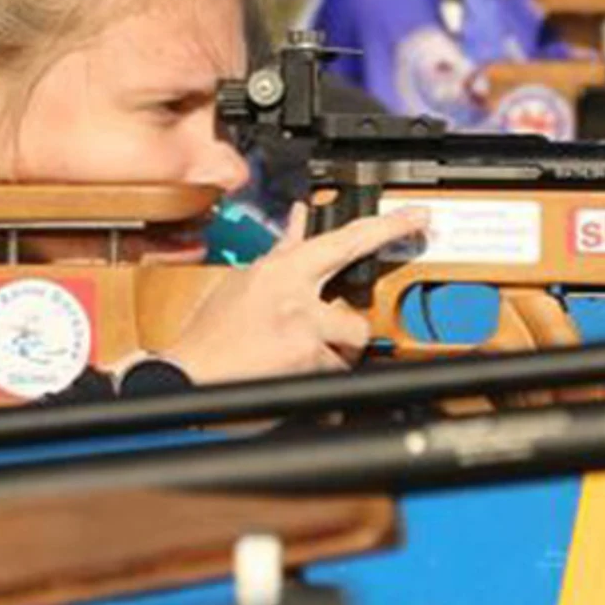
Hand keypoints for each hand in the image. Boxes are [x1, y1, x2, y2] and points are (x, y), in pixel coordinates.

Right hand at [162, 203, 430, 383]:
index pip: (343, 241)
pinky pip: (331, 379)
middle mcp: (298, 298)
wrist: (189, 375)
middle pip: (356, 320)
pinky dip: (315, 385)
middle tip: (328, 346)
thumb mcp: (241, 282)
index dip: (385, 228)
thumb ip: (279, 252)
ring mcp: (304, 334)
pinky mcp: (307, 366)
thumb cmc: (209, 334)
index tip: (416, 219)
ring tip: (288, 361)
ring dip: (325, 363)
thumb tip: (300, 219)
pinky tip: (284, 377)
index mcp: (281, 271)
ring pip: (345, 354)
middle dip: (347, 338)